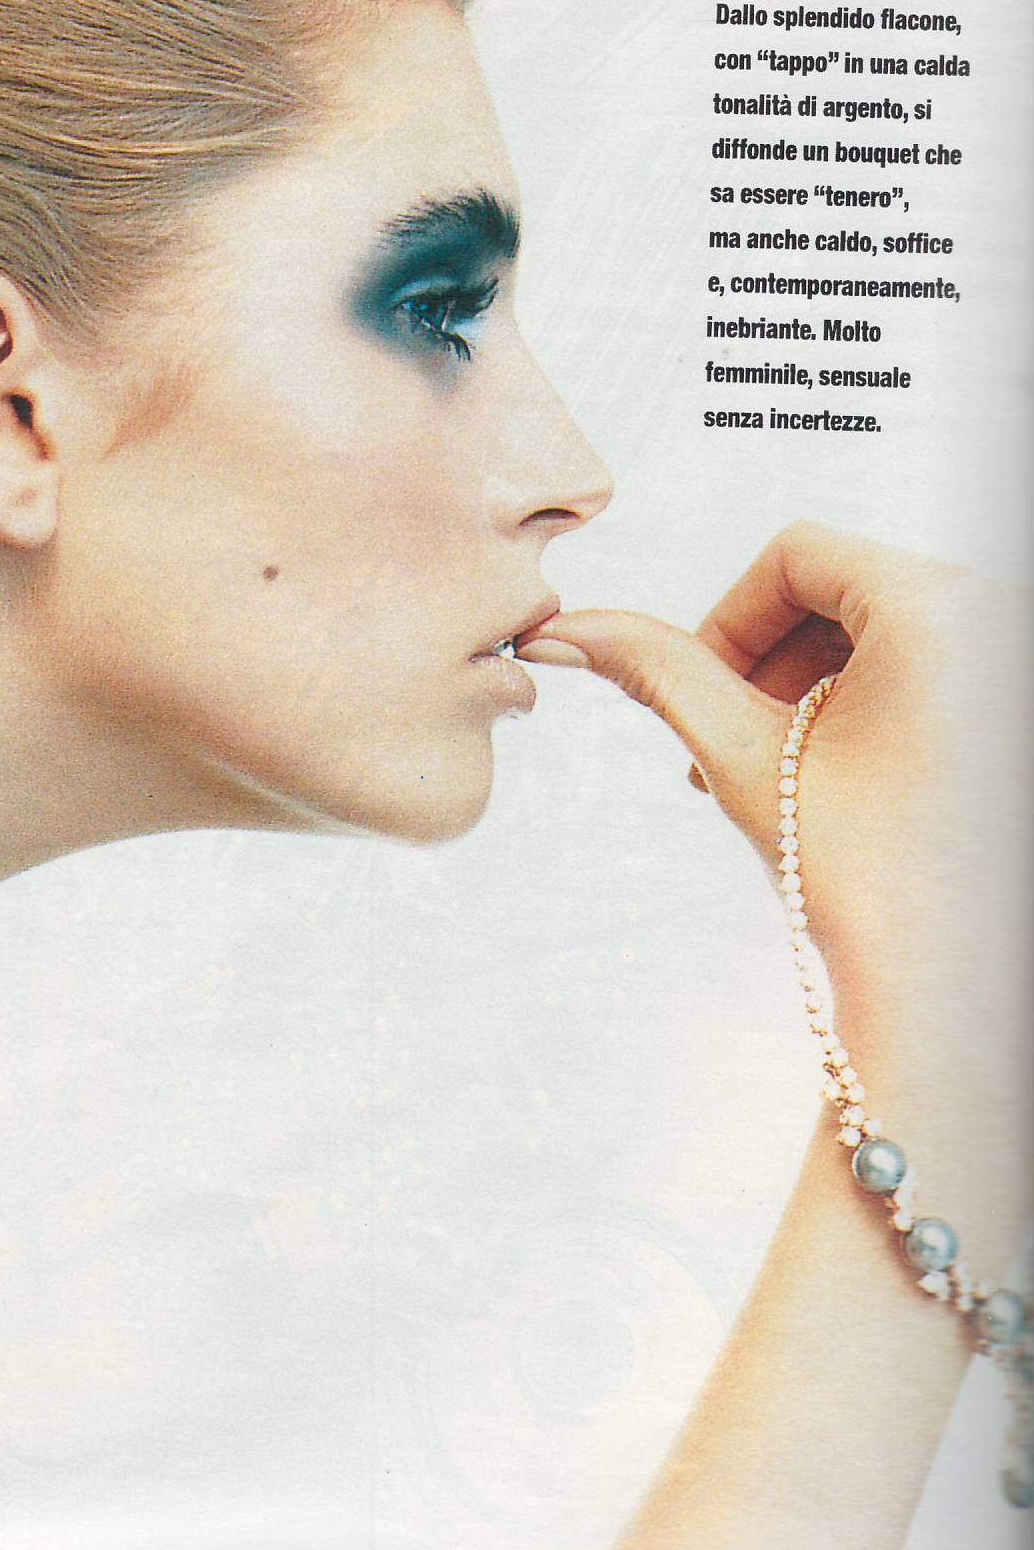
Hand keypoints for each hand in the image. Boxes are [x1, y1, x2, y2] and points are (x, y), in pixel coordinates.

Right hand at [520, 524, 1031, 1212]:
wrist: (952, 998)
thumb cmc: (859, 878)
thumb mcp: (744, 756)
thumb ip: (656, 671)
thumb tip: (562, 629)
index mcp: (938, 608)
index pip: (798, 552)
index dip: (731, 616)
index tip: (707, 695)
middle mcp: (999, 615)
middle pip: (846, 586)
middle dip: (773, 659)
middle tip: (740, 745)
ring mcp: (1016, 662)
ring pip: (891, 624)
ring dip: (819, 682)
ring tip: (788, 770)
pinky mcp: (1020, 705)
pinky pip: (940, 661)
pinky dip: (881, 699)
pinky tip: (849, 775)